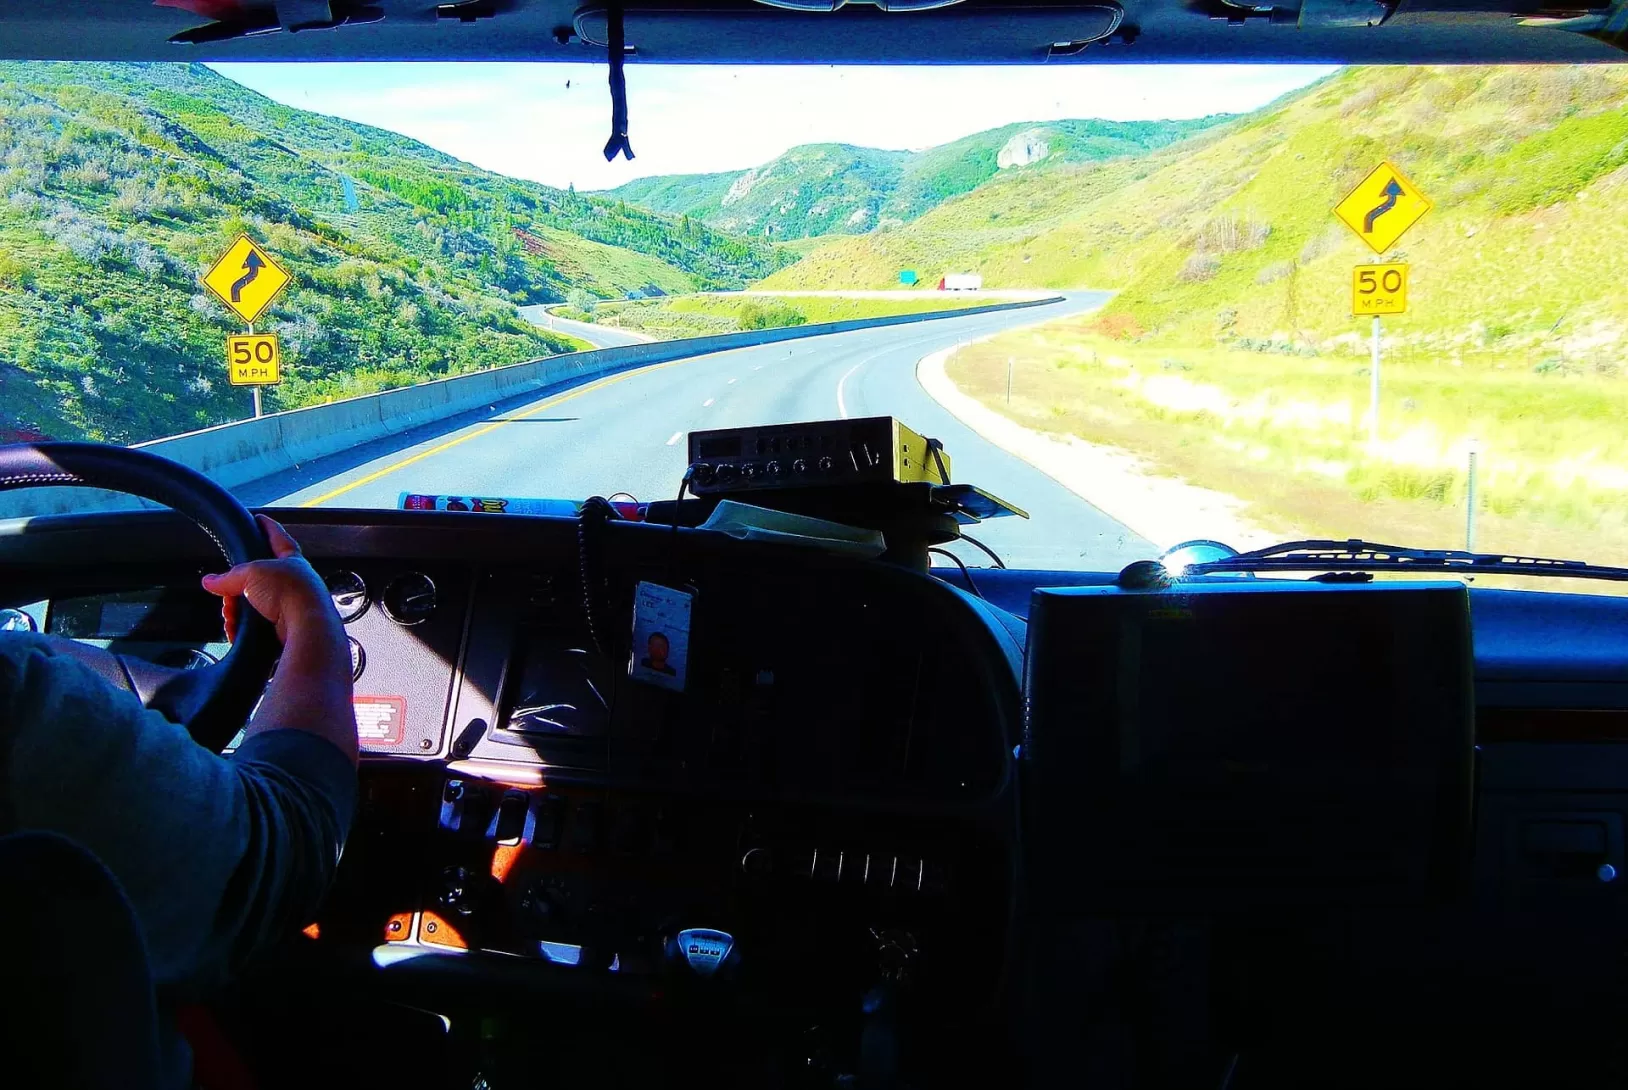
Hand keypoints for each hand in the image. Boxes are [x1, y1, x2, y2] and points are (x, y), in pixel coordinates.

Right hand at [201, 515, 338, 645]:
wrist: (306, 628)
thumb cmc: (291, 593)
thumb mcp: (252, 575)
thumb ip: (229, 577)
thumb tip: (211, 581)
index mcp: (291, 560)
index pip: (278, 537)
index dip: (267, 527)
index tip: (260, 519)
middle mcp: (293, 582)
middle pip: (257, 578)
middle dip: (237, 586)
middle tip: (228, 592)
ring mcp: (289, 605)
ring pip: (252, 604)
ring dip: (237, 610)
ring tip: (232, 614)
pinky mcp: (283, 627)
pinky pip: (255, 625)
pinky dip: (242, 627)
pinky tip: (237, 629)